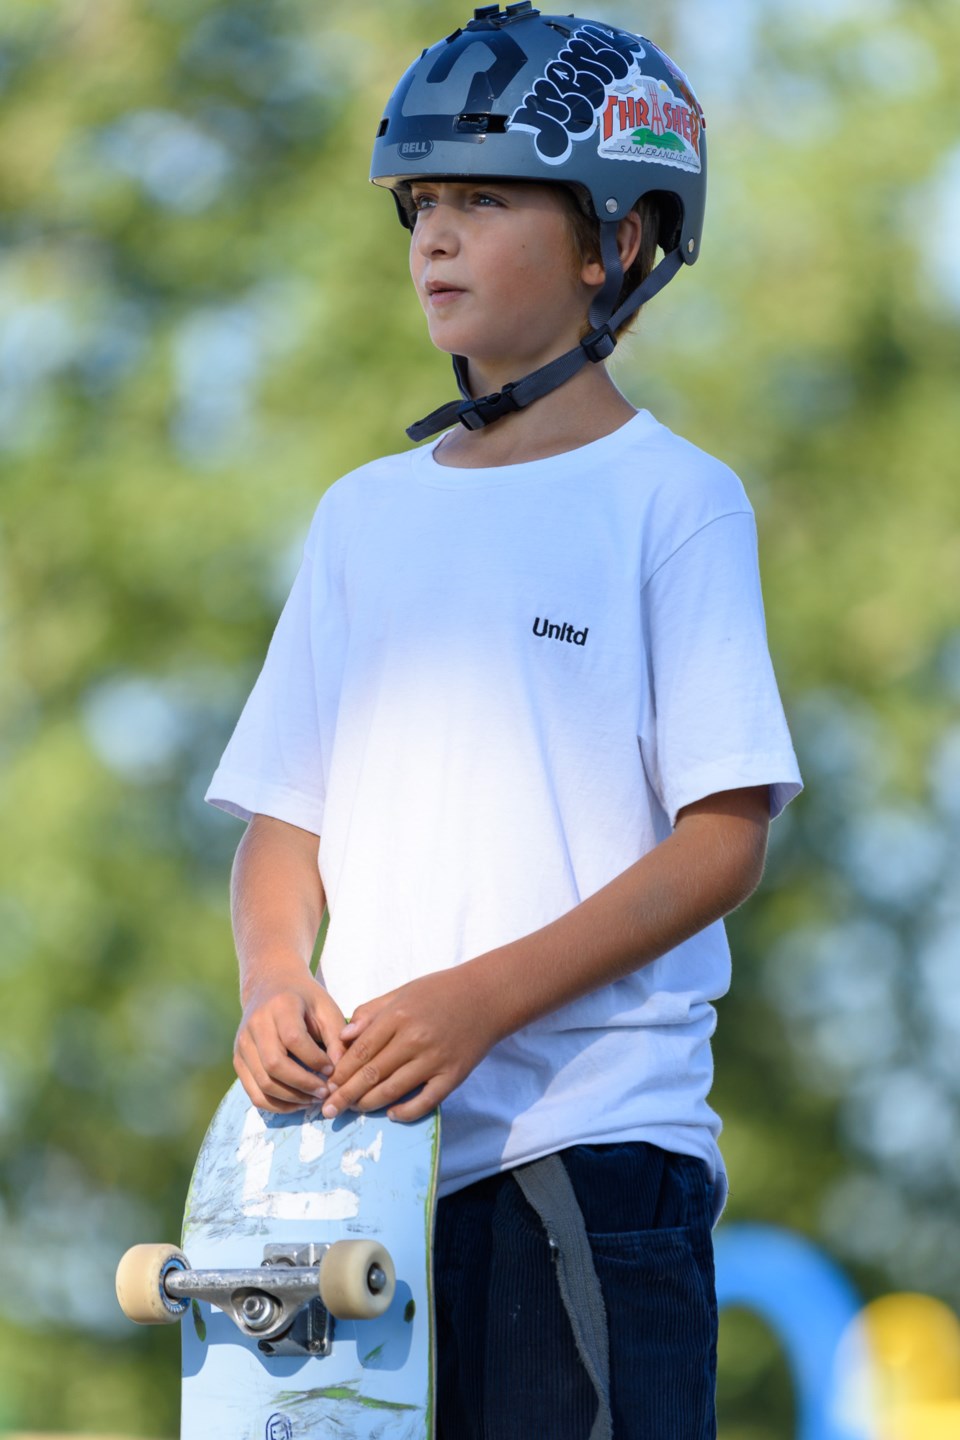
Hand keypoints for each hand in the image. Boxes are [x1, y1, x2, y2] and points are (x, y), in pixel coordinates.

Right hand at [234, 973, 347, 1113]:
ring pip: (263, 1083)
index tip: (333, 1069)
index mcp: (280, 1005)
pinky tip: (297, 1102)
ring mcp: (243, 1043)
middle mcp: (256, 1024)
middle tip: (326, 1092)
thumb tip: (340, 1072)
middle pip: (275, 1065)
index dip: (315, 1060)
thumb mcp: (326, 1008)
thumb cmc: (305, 999)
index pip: (294, 1039)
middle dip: (304, 1085)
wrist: (270, 985)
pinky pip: (254, 1092)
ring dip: (292, 1098)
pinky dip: (276, 1104)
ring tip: (314, 1099)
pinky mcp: (238, 1060)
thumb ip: (337, 1037)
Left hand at [322, 967, 502, 1122]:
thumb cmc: (439, 992)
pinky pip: (425, 1101)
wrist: (487, 996)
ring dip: (368, 1104)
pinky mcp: (453, 1075)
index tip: (327, 1084)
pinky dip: (406, 1112)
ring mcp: (435, 1060)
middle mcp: (414, 1039)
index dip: (340, 1071)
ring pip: (392, 1090)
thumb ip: (370, 1013)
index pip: (360, 1051)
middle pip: (371, 1074)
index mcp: (398, 1016)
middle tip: (328, 1109)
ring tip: (352, 1111)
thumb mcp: (401, 993)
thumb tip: (343, 1037)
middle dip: (345, 1095)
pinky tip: (392, 1114)